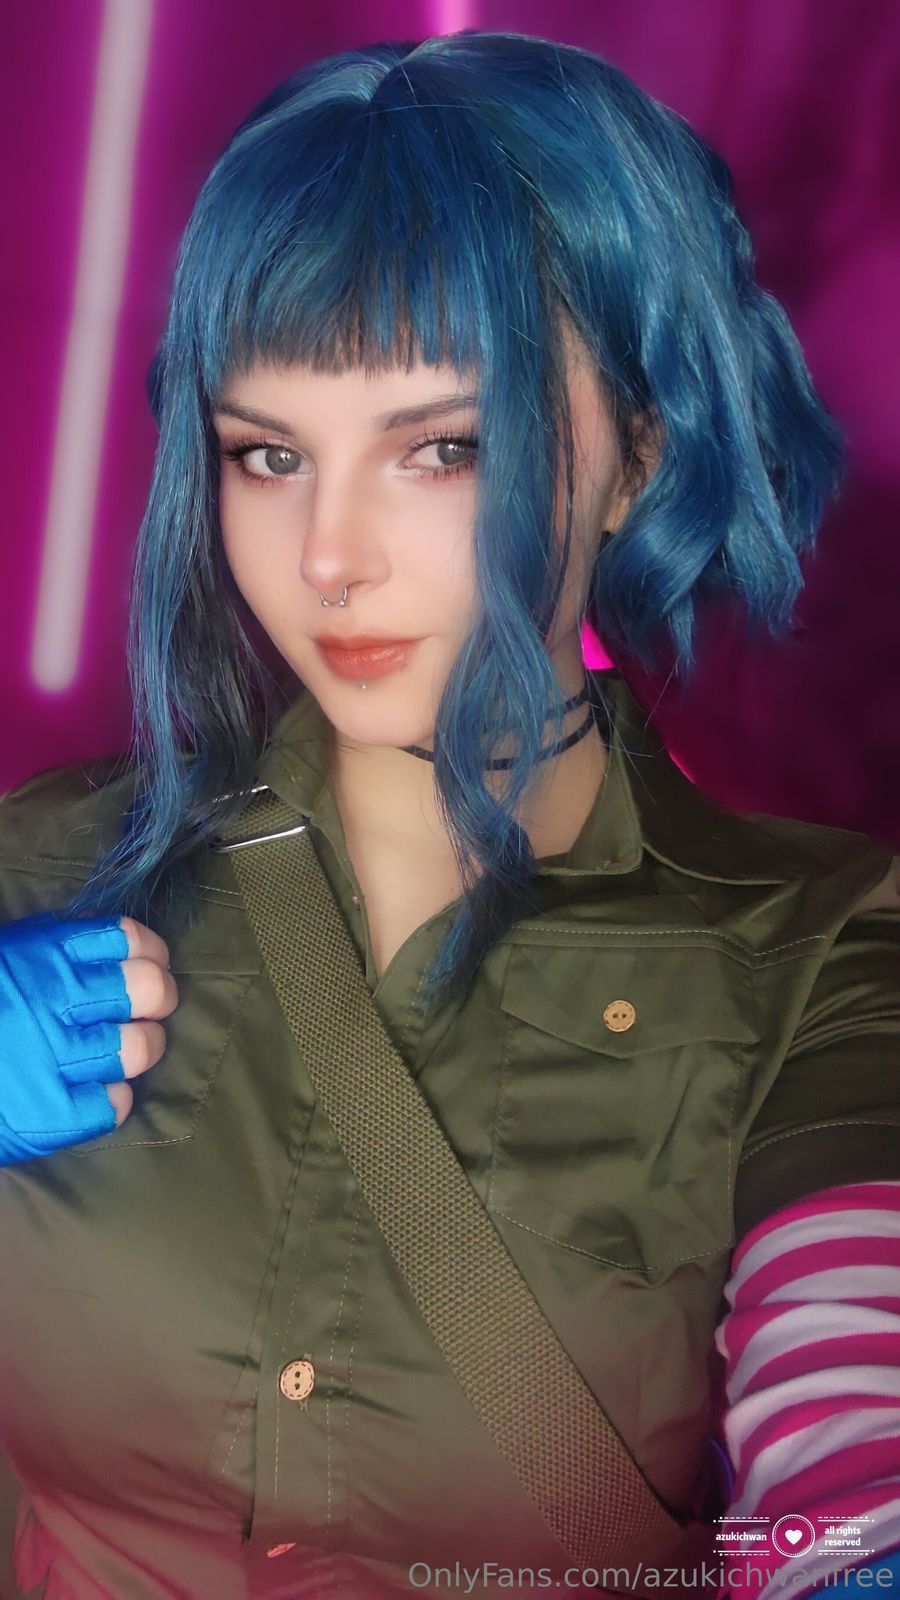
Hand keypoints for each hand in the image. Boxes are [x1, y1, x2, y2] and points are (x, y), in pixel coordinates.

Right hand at [0, 913, 178, 1165]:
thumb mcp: (5, 960)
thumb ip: (52, 954)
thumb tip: (117, 953)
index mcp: (41, 954)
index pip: (127, 939)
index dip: (150, 953)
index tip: (149, 964)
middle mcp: (55, 999)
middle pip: (149, 991)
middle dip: (158, 999)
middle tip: (148, 1010)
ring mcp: (54, 1058)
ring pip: (140, 1048)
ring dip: (140, 1049)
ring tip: (121, 1052)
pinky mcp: (50, 1115)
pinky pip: (114, 1104)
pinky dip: (112, 1100)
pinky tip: (94, 1093)